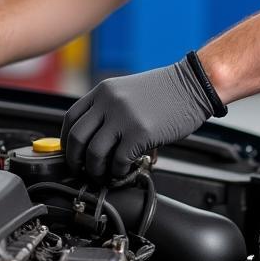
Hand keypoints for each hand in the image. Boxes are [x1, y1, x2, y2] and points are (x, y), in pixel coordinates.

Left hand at [61, 53, 224, 180]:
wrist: (193, 85)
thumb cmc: (165, 91)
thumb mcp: (127, 92)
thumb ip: (108, 110)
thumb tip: (94, 141)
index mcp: (103, 91)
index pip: (70, 119)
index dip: (66, 141)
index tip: (71, 154)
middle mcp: (109, 102)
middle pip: (76, 138)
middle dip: (76, 161)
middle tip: (83, 171)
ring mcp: (124, 118)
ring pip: (94, 154)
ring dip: (97, 171)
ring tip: (105, 175)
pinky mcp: (140, 133)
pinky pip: (119, 161)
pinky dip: (118, 172)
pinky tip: (125, 171)